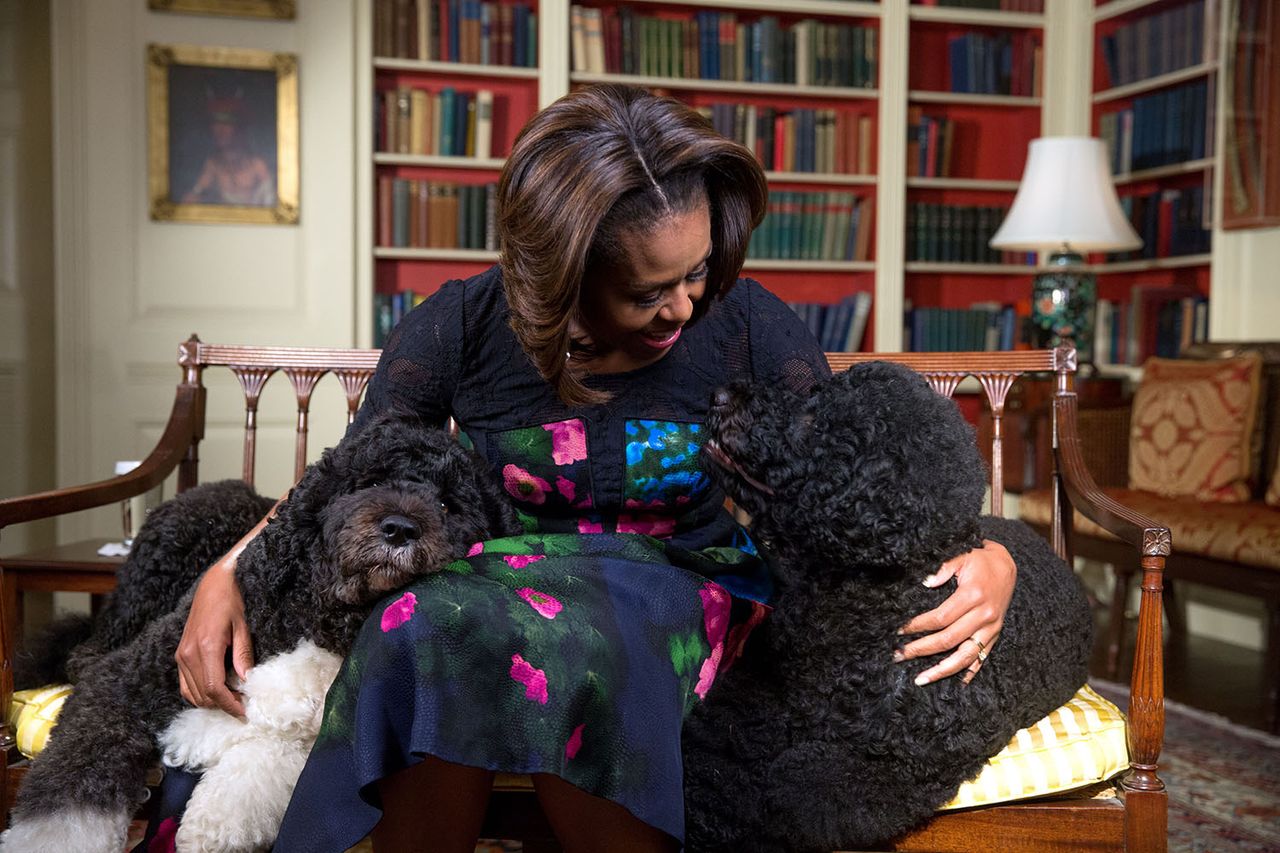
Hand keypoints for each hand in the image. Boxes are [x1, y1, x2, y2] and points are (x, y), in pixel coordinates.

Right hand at [175, 554, 254, 716]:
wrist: (213, 583)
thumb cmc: (231, 600)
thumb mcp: (243, 626)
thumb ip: (243, 654)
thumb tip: (247, 680)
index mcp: (205, 647)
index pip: (214, 688)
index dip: (230, 704)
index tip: (244, 712)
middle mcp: (188, 654)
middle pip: (203, 695)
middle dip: (223, 705)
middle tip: (243, 705)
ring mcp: (181, 655)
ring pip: (192, 694)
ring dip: (211, 702)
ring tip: (233, 699)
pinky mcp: (179, 655)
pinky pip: (185, 685)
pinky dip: (199, 694)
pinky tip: (217, 691)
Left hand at [896, 539, 1015, 685]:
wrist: (1008, 565)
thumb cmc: (980, 560)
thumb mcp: (962, 555)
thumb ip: (943, 568)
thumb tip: (926, 582)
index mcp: (972, 596)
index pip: (940, 618)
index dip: (918, 626)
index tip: (899, 631)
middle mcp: (984, 615)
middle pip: (948, 640)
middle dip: (921, 650)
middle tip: (899, 656)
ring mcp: (991, 628)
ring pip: (965, 656)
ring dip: (942, 670)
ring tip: (921, 679)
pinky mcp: (995, 634)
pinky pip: (983, 657)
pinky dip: (970, 672)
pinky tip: (958, 683)